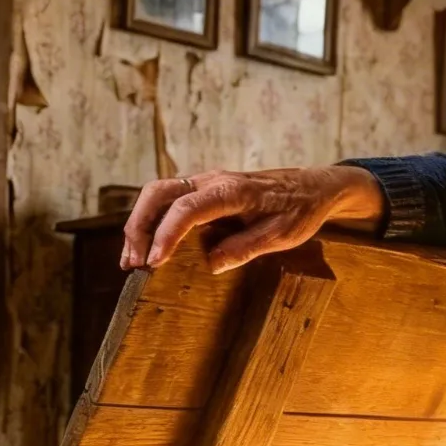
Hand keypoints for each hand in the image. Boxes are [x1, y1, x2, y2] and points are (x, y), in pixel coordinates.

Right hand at [121, 165, 385, 274]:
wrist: (313, 186)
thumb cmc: (301, 210)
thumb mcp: (283, 235)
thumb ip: (247, 247)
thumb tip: (211, 265)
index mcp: (234, 191)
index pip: (188, 208)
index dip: (167, 235)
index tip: (155, 262)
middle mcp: (214, 180)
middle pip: (160, 193)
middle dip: (139, 227)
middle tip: (133, 263)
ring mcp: (206, 181)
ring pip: (158, 194)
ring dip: (140, 224)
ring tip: (132, 260)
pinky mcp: (205, 189)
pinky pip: (169, 199)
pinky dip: (153, 220)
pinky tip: (149, 247)